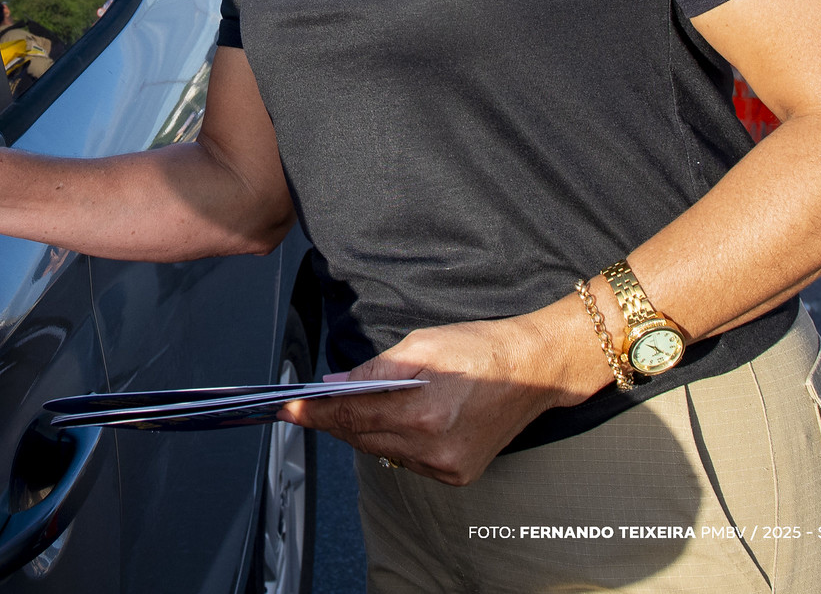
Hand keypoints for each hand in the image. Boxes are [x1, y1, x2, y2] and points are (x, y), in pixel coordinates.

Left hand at [280, 305, 597, 486]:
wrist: (534, 369)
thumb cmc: (479, 349)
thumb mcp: (419, 346)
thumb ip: (372, 371)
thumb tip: (334, 386)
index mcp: (423, 413)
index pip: (351, 418)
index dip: (314, 413)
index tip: (287, 409)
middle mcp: (434, 448)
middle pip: (361, 438)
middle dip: (334, 420)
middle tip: (312, 404)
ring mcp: (447, 466)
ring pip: (381, 451)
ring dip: (363, 430)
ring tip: (355, 406)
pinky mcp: (457, 475)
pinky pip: (406, 460)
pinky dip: (392, 441)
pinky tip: (395, 420)